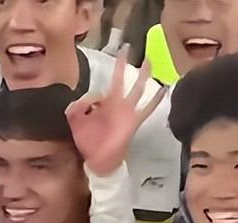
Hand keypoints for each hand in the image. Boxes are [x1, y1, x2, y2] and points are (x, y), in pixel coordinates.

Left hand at [66, 45, 165, 175]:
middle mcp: (116, 104)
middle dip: (123, 64)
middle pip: (121, 79)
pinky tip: (163, 90)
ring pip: (137, 89)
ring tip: (149, 61)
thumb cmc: (88, 142)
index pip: (98, 90)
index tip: (86, 106)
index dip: (92, 96)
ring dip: (143, 75)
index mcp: (102, 103)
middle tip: (126, 46)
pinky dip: (155, 100)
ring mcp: (127, 112)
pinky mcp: (134, 122)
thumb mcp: (76, 123)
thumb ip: (75, 109)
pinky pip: (147, 109)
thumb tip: (79, 100)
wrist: (99, 162)